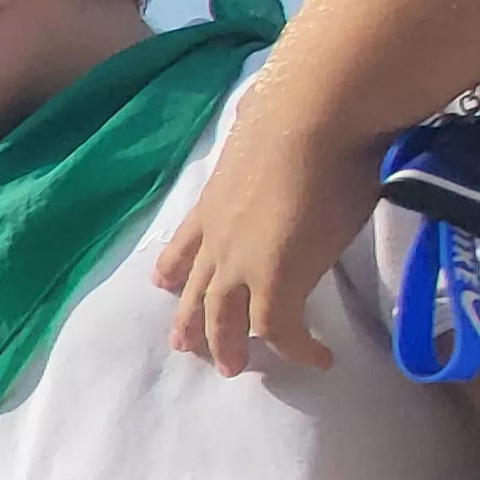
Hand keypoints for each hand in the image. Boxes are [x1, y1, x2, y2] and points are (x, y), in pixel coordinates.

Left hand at [152, 87, 369, 376]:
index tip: (162, 282)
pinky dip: (298, 350)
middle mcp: (218, 235)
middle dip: (191, 320)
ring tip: (232, 368)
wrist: (314, 114)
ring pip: (224, 320)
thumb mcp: (268, 132)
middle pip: (196, 289)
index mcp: (214, 200)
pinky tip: (317, 359)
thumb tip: (292, 123)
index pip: (187, 241)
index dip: (176, 265)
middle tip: (185, 347)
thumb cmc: (303, 111)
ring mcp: (241, 264)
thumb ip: (268, 142)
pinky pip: (281, 332)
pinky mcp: (275, 283)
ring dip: (228, 346)